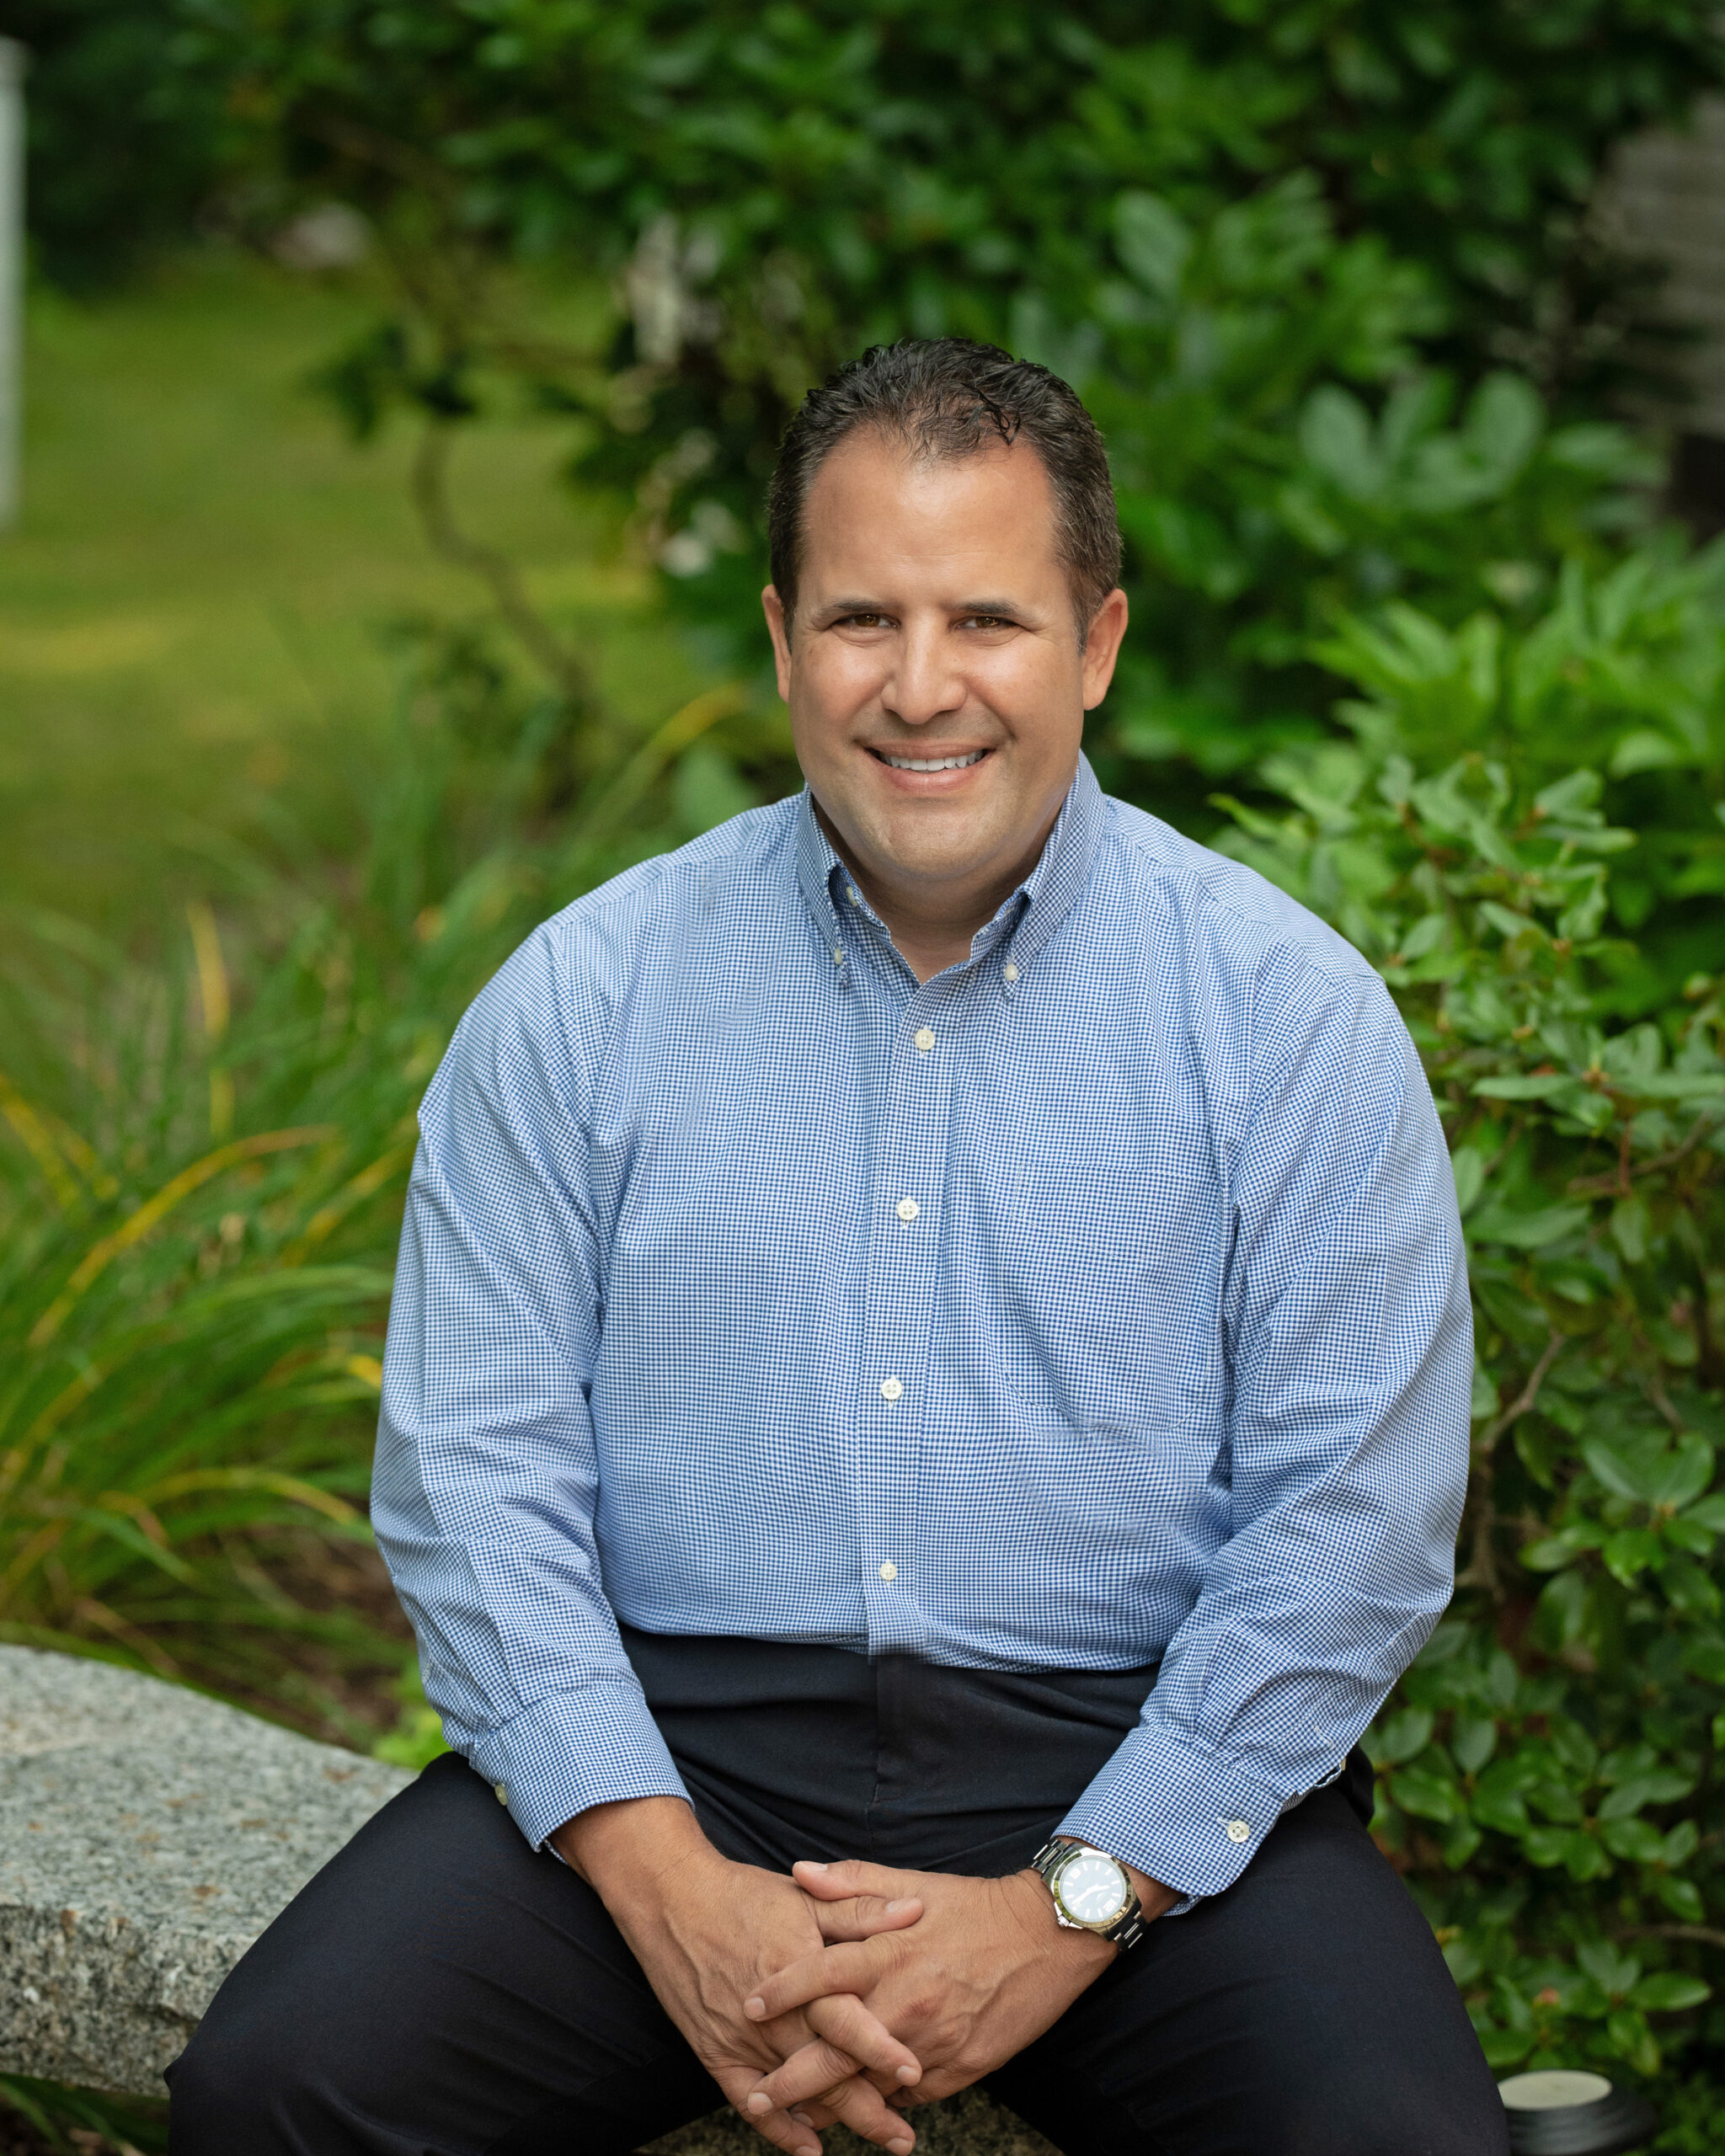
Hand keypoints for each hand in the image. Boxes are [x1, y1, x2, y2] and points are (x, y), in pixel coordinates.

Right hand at [554, 1798, 927, 2155]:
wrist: (673, 1899)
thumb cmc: (744, 1895)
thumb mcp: (805, 1896)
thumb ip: (860, 1910)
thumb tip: (915, 1910)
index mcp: (801, 1972)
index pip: (847, 2022)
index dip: (881, 2050)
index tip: (916, 2074)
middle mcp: (774, 2015)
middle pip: (827, 2071)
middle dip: (870, 2109)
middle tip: (904, 2139)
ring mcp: (743, 2038)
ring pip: (797, 2091)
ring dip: (837, 2120)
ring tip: (879, 2140)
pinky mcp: (715, 2052)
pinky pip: (748, 2101)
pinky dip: (779, 2128)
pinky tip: (809, 2147)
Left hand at [741, 1856, 1176, 2120]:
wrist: (1047, 1936)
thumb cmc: (974, 1907)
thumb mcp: (911, 1884)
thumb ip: (851, 1882)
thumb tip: (798, 1872)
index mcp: (887, 1952)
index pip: (818, 1976)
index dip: (780, 1993)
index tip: (748, 2007)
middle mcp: (904, 2001)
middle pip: (832, 2052)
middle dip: (788, 2081)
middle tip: (753, 2097)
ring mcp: (931, 2042)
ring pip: (866, 2086)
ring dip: (830, 2104)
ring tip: (793, 2117)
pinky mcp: (959, 2069)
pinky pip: (908, 2097)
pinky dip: (880, 2103)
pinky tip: (859, 2110)